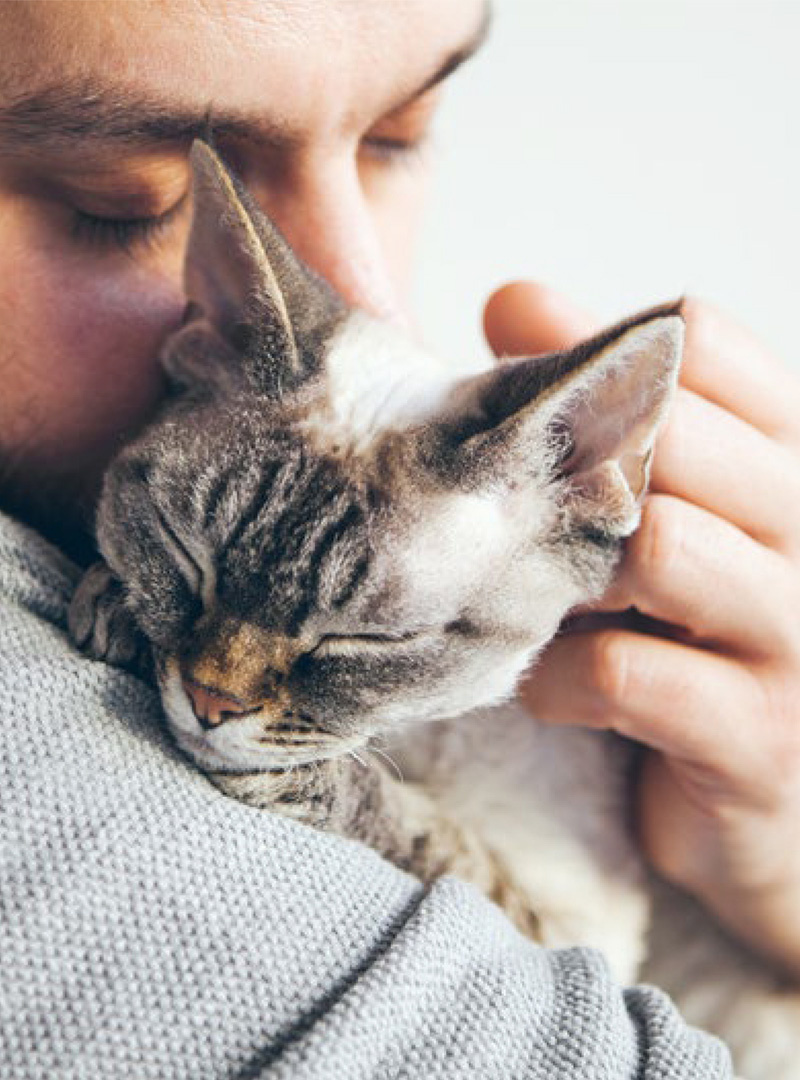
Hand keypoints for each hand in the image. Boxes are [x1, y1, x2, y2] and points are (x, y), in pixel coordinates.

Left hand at [485, 281, 799, 979]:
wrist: (777, 817)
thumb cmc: (694, 640)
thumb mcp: (659, 512)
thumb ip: (602, 411)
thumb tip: (513, 299)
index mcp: (789, 461)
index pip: (710, 341)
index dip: (606, 348)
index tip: (533, 387)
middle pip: (677, 431)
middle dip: (576, 467)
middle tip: (524, 517)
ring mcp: (797, 638)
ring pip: (660, 546)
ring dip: (566, 578)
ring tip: (543, 607)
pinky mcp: (761, 740)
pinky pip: (629, 674)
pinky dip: (560, 678)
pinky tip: (553, 690)